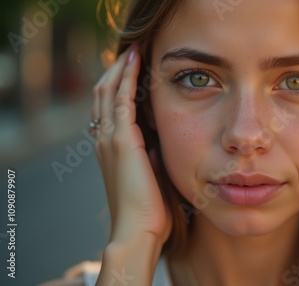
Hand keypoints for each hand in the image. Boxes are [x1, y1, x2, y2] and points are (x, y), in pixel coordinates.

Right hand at [92, 45, 171, 244]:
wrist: (139, 228)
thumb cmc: (149, 208)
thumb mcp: (150, 174)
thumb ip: (150, 155)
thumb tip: (158, 143)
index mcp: (111, 149)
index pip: (109, 109)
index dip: (118, 87)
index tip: (133, 70)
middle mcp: (104, 140)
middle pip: (103, 95)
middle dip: (116, 72)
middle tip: (131, 53)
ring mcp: (110, 139)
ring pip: (108, 91)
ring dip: (120, 69)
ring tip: (132, 50)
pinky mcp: (121, 139)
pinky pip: (121, 99)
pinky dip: (126, 78)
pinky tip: (135, 61)